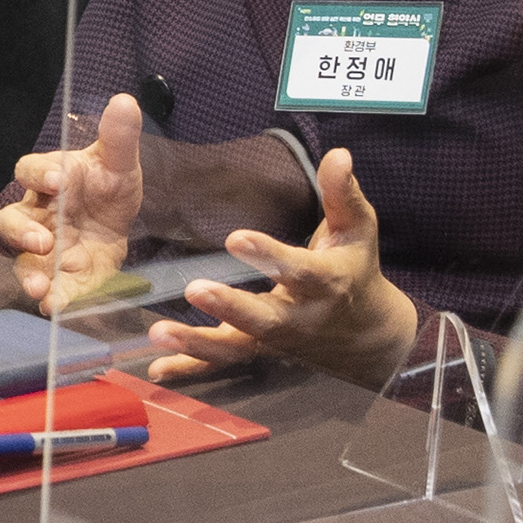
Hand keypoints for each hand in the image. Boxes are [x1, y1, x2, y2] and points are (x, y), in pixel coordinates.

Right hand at [0, 97, 145, 313]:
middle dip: (22, 233)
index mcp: (50, 179)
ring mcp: (44, 250)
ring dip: (29, 275)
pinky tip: (59, 308)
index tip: (57, 182)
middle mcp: (38, 215)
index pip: (30, 171)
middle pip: (11, 221)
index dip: (39, 175)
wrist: (118, 221)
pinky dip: (53, 299)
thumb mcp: (119, 162)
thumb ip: (119, 137)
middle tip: (43, 242)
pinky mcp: (59, 276)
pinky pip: (49, 288)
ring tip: (39, 289)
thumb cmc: (107, 185)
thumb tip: (125, 101)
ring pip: (22, 260)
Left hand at [142, 146, 413, 391]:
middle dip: (230, 307)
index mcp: (325, 282)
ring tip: (158, 332)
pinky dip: (190, 369)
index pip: (297, 270)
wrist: (366, 334)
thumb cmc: (354, 269)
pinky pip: (222, 365)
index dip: (269, 256)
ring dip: (196, 343)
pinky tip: (156, 368)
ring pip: (236, 348)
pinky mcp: (256, 354)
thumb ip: (342, 193)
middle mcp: (299, 318)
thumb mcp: (357, 229)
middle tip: (194, 289)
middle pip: (263, 319)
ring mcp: (275, 342)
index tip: (236, 238)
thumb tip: (339, 153)